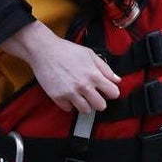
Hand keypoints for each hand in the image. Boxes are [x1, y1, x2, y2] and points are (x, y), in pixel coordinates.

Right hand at [1, 21, 121, 112]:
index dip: (112, 92)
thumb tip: (117, 80)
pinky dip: (69, 103)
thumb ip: (105, 68)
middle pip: (101, 106)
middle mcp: (83, 86)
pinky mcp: (58, 97)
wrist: (44, 51)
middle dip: (99, 101)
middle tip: (93, 95)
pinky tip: (68, 94)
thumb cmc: (67, 50)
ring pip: (86, 111)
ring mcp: (70, 93)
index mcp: (93, 75)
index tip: (106, 90)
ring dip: (85, 104)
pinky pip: (69, 109)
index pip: (113, 93)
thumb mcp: (90, 54)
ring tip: (80, 95)